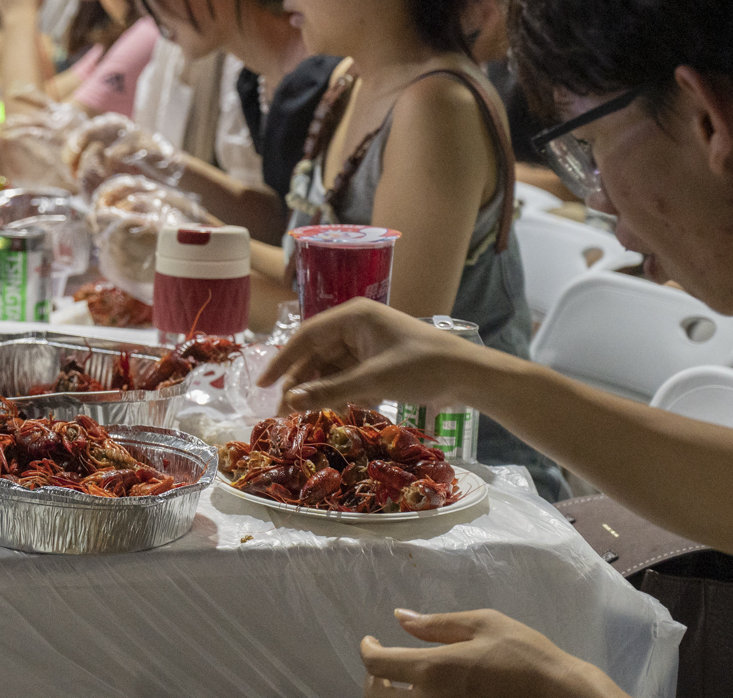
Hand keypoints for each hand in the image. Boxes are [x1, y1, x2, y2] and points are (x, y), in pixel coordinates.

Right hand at [259, 298, 495, 412]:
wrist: (469, 376)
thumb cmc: (423, 367)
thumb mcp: (374, 380)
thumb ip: (330, 391)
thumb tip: (291, 401)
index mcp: (353, 316)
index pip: (306, 336)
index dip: (282, 361)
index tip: (263, 384)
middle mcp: (356, 326)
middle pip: (316, 354)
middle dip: (300, 382)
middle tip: (282, 410)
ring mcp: (368, 344)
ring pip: (331, 368)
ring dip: (320, 390)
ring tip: (305, 415)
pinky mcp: (378, 361)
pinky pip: (348, 376)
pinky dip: (340, 392)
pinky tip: (336, 410)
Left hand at [360, 609, 625, 697]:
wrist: (564, 697)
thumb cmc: (527, 656)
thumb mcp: (483, 624)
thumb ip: (437, 624)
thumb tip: (400, 617)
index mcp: (434, 669)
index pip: (377, 665)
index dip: (367, 650)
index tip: (371, 640)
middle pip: (378, 695)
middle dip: (372, 678)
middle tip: (382, 663)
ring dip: (390, 695)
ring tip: (398, 680)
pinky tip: (424, 691)